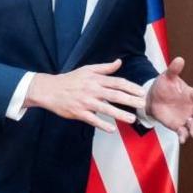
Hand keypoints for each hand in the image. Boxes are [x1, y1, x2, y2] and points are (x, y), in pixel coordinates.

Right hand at [23, 59, 146, 129]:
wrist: (49, 89)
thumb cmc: (70, 80)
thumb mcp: (87, 70)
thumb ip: (104, 68)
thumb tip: (119, 62)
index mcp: (95, 79)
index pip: (117, 82)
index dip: (131, 87)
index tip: (142, 92)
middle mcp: (92, 90)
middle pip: (114, 95)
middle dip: (130, 100)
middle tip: (142, 105)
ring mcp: (85, 102)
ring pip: (105, 108)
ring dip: (119, 114)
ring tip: (132, 119)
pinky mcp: (78, 112)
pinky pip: (92, 119)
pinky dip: (102, 124)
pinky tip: (112, 129)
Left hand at [145, 56, 192, 140]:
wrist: (152, 98)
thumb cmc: (163, 86)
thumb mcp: (167, 77)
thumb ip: (174, 70)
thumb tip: (179, 59)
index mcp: (191, 94)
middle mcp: (191, 107)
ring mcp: (186, 117)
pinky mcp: (178, 126)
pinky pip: (183, 132)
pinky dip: (184, 136)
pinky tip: (182, 139)